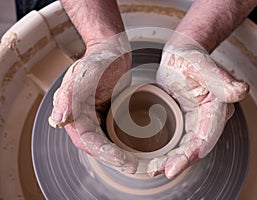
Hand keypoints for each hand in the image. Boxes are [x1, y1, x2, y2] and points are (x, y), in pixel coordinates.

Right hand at [48, 36, 137, 173]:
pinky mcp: (104, 116)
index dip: (102, 152)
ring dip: (116, 156)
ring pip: (102, 144)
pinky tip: (130, 151)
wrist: (112, 52)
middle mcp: (80, 118)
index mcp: (71, 111)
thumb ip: (70, 95)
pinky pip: (109, 135)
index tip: (121, 159)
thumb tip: (58, 121)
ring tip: (133, 164)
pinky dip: (118, 145)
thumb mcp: (85, 72)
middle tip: (132, 166)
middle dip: (112, 158)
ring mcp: (92, 118)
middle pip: (94, 146)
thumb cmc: (98, 59)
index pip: (85, 139)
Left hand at [148, 44, 248, 178]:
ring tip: (153, 170)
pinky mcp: (188, 121)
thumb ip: (221, 79)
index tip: (172, 168)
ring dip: (172, 160)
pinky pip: (179, 140)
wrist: (182, 56)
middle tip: (158, 172)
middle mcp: (211, 119)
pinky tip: (156, 157)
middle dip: (178, 163)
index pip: (205, 138)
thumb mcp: (203, 66)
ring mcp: (199, 122)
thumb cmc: (192, 58)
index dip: (189, 156)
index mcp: (218, 108)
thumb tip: (241, 91)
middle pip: (195, 148)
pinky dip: (169, 150)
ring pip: (186, 147)